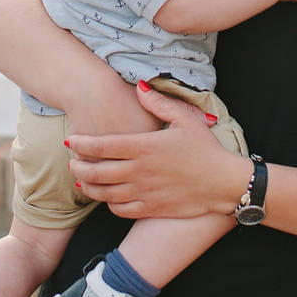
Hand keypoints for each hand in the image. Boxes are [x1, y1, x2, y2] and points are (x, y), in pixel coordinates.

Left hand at [67, 82, 249, 218]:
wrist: (224, 182)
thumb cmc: (205, 148)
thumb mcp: (185, 119)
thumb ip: (158, 103)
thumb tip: (140, 86)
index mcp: (145, 147)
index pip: (102, 146)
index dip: (82, 144)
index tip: (71, 141)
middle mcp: (140, 171)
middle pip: (96, 172)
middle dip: (78, 167)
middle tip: (72, 163)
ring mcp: (145, 192)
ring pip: (104, 193)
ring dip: (89, 187)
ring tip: (82, 181)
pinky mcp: (152, 208)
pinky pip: (121, 209)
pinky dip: (108, 204)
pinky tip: (107, 197)